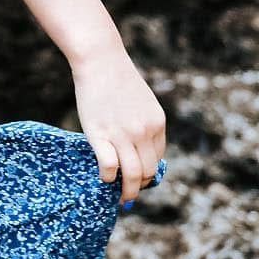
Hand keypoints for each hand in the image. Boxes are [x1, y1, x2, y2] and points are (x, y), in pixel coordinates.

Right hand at [71, 41, 166, 203]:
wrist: (100, 61)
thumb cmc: (117, 80)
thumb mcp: (143, 102)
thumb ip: (146, 125)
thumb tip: (141, 151)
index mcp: (157, 123)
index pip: (157, 159)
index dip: (148, 173)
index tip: (139, 178)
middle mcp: (144, 131)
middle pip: (148, 172)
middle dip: (140, 187)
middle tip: (129, 194)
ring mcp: (122, 134)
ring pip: (132, 175)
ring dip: (127, 192)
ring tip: (121, 198)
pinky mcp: (100, 134)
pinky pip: (109, 167)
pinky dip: (108, 177)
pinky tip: (104, 177)